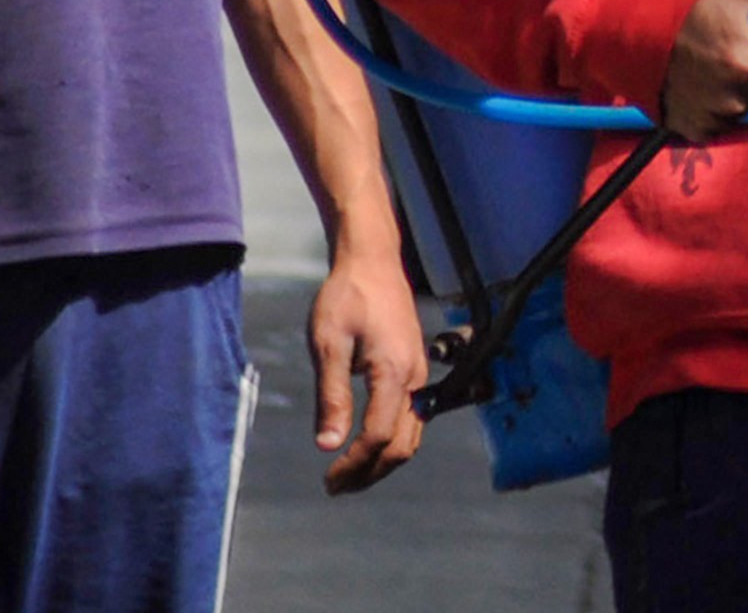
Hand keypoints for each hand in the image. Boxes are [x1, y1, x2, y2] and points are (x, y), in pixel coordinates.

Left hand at [307, 251, 427, 494]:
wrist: (373, 260)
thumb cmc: (346, 297)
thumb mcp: (328, 344)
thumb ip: (332, 397)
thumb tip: (329, 445)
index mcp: (394, 372)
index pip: (379, 435)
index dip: (354, 463)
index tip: (327, 477)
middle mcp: (415, 377)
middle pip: (403, 444)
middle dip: (370, 472)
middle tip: (335, 486)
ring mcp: (420, 373)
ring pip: (412, 434)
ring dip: (382, 460)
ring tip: (348, 473)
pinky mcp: (416, 368)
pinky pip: (412, 417)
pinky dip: (391, 440)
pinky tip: (365, 442)